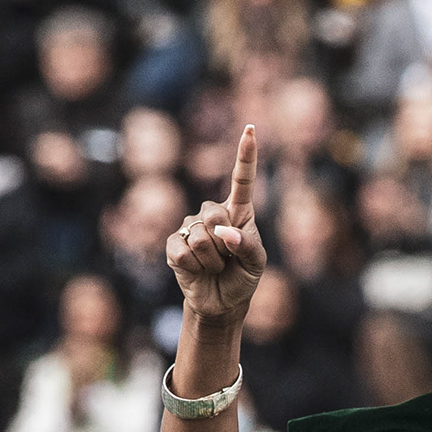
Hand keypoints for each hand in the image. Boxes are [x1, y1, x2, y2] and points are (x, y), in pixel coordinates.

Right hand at [165, 125, 267, 320]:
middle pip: (213, 214)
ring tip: (215, 267)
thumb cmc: (243, 277)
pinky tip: (197, 270)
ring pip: (199, 237)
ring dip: (211, 260)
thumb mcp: (257, 264)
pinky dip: (194, 266)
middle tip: (228, 259)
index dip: (245, 154)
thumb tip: (222, 232)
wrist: (222, 302)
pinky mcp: (174, 244)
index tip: (250, 129)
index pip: (242, 179)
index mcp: (239, 211)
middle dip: (224, 242)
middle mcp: (212, 213)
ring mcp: (190, 226)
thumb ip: (246, 245)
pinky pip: (182, 251)